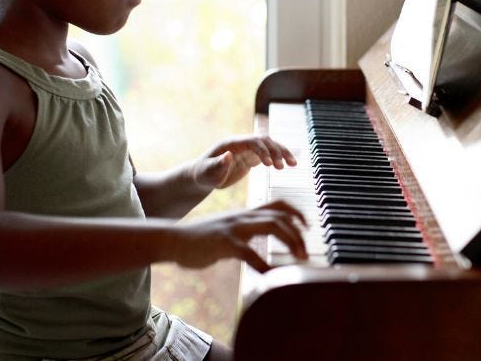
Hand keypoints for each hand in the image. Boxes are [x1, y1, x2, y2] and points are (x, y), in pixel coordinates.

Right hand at [171, 200, 308, 271]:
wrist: (173, 240)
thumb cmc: (201, 239)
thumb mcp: (227, 230)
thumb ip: (243, 233)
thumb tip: (259, 246)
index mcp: (245, 213)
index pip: (278, 204)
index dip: (297, 213)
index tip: (307, 226)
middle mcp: (243, 216)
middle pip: (281, 216)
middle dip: (299, 233)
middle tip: (306, 253)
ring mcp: (234, 227)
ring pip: (272, 225)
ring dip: (291, 241)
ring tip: (299, 258)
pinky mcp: (224, 243)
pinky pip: (250, 252)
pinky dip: (264, 264)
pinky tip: (272, 275)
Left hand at [192, 135, 297, 189]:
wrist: (204, 176)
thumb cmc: (204, 174)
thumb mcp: (208, 172)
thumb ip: (218, 164)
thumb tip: (229, 155)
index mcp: (232, 143)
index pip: (252, 142)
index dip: (263, 150)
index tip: (269, 165)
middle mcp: (243, 143)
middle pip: (265, 141)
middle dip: (276, 152)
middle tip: (283, 167)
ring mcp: (248, 149)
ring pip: (270, 146)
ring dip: (282, 153)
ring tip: (294, 164)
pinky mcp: (252, 157)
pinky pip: (270, 154)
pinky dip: (281, 158)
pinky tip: (291, 163)